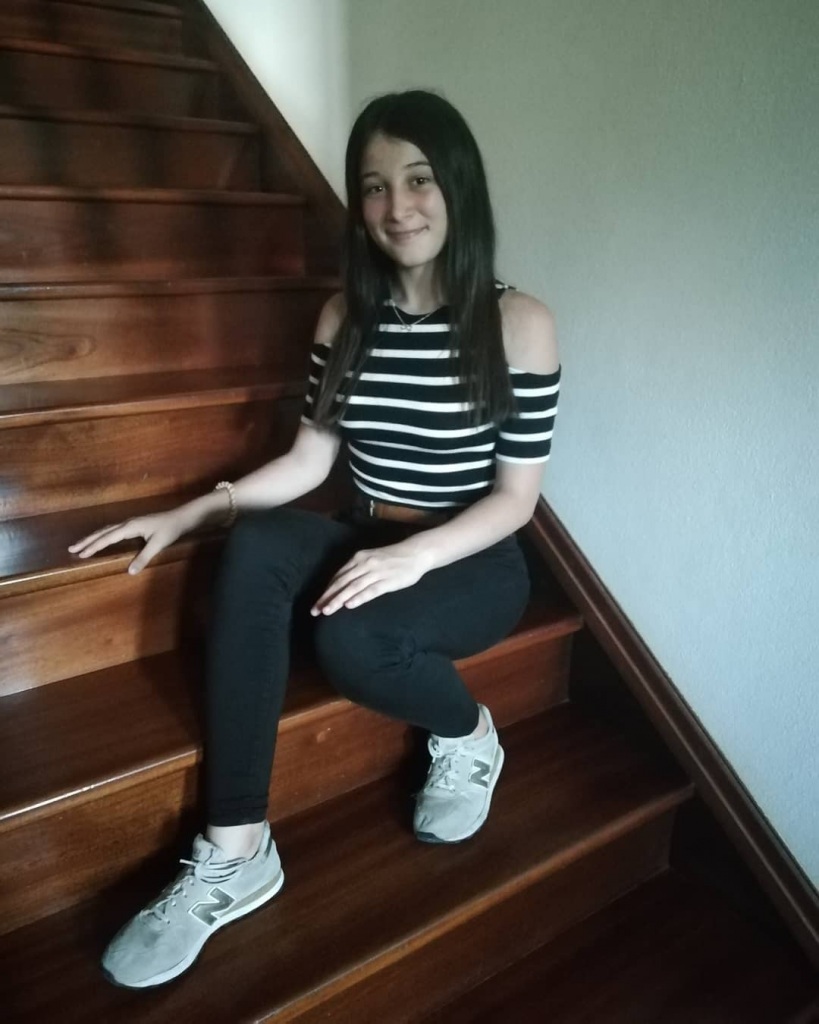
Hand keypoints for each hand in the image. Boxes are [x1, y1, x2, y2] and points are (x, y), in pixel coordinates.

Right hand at [68, 508, 190, 574]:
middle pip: (102, 532)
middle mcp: (127, 523)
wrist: (181, 517)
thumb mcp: (158, 544)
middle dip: (87, 540)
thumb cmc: (170, 530)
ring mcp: (130, 523)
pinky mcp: (134, 525)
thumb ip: (144, 557)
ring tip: (80, 544)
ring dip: (93, 537)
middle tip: (71, 548)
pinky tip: (101, 539)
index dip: (93, 546)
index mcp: (130, 527)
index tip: (80, 554)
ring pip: (106, 530)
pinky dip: (102, 535)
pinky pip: (113, 530)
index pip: (107, 538)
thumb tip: (130, 572)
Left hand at [311, 542, 433, 615]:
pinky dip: (359, 598)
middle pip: (341, 583)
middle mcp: (364, 564)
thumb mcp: (371, 559)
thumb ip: (358, 570)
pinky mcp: (387, 581)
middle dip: (327, 597)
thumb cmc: (393, 557)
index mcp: (358, 558)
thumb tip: (342, 585)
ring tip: (327, 611)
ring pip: (352, 587)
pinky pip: (370, 590)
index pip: (338, 576)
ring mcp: (376, 572)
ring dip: (338, 599)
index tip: (317, 604)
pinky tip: (349, 605)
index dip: (326, 591)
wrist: (416, 552)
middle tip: (315, 611)